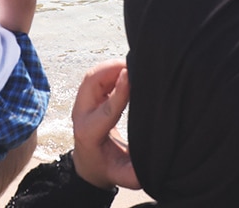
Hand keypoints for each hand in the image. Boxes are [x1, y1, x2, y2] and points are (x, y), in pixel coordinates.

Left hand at [71, 60, 139, 190]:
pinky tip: (126, 67)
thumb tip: (158, 162)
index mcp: (90, 134)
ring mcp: (81, 105)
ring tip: (132, 63)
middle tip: (135, 63)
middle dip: (112, 70)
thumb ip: (139, 172)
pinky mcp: (86, 97)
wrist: (89, 166)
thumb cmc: (110, 169)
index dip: (119, 93)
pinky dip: (110, 69)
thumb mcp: (125, 176)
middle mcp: (81, 116)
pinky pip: (96, 77)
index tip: (129, 75)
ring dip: (111, 67)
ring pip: (92, 77)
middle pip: (91, 84)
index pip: (105, 110)